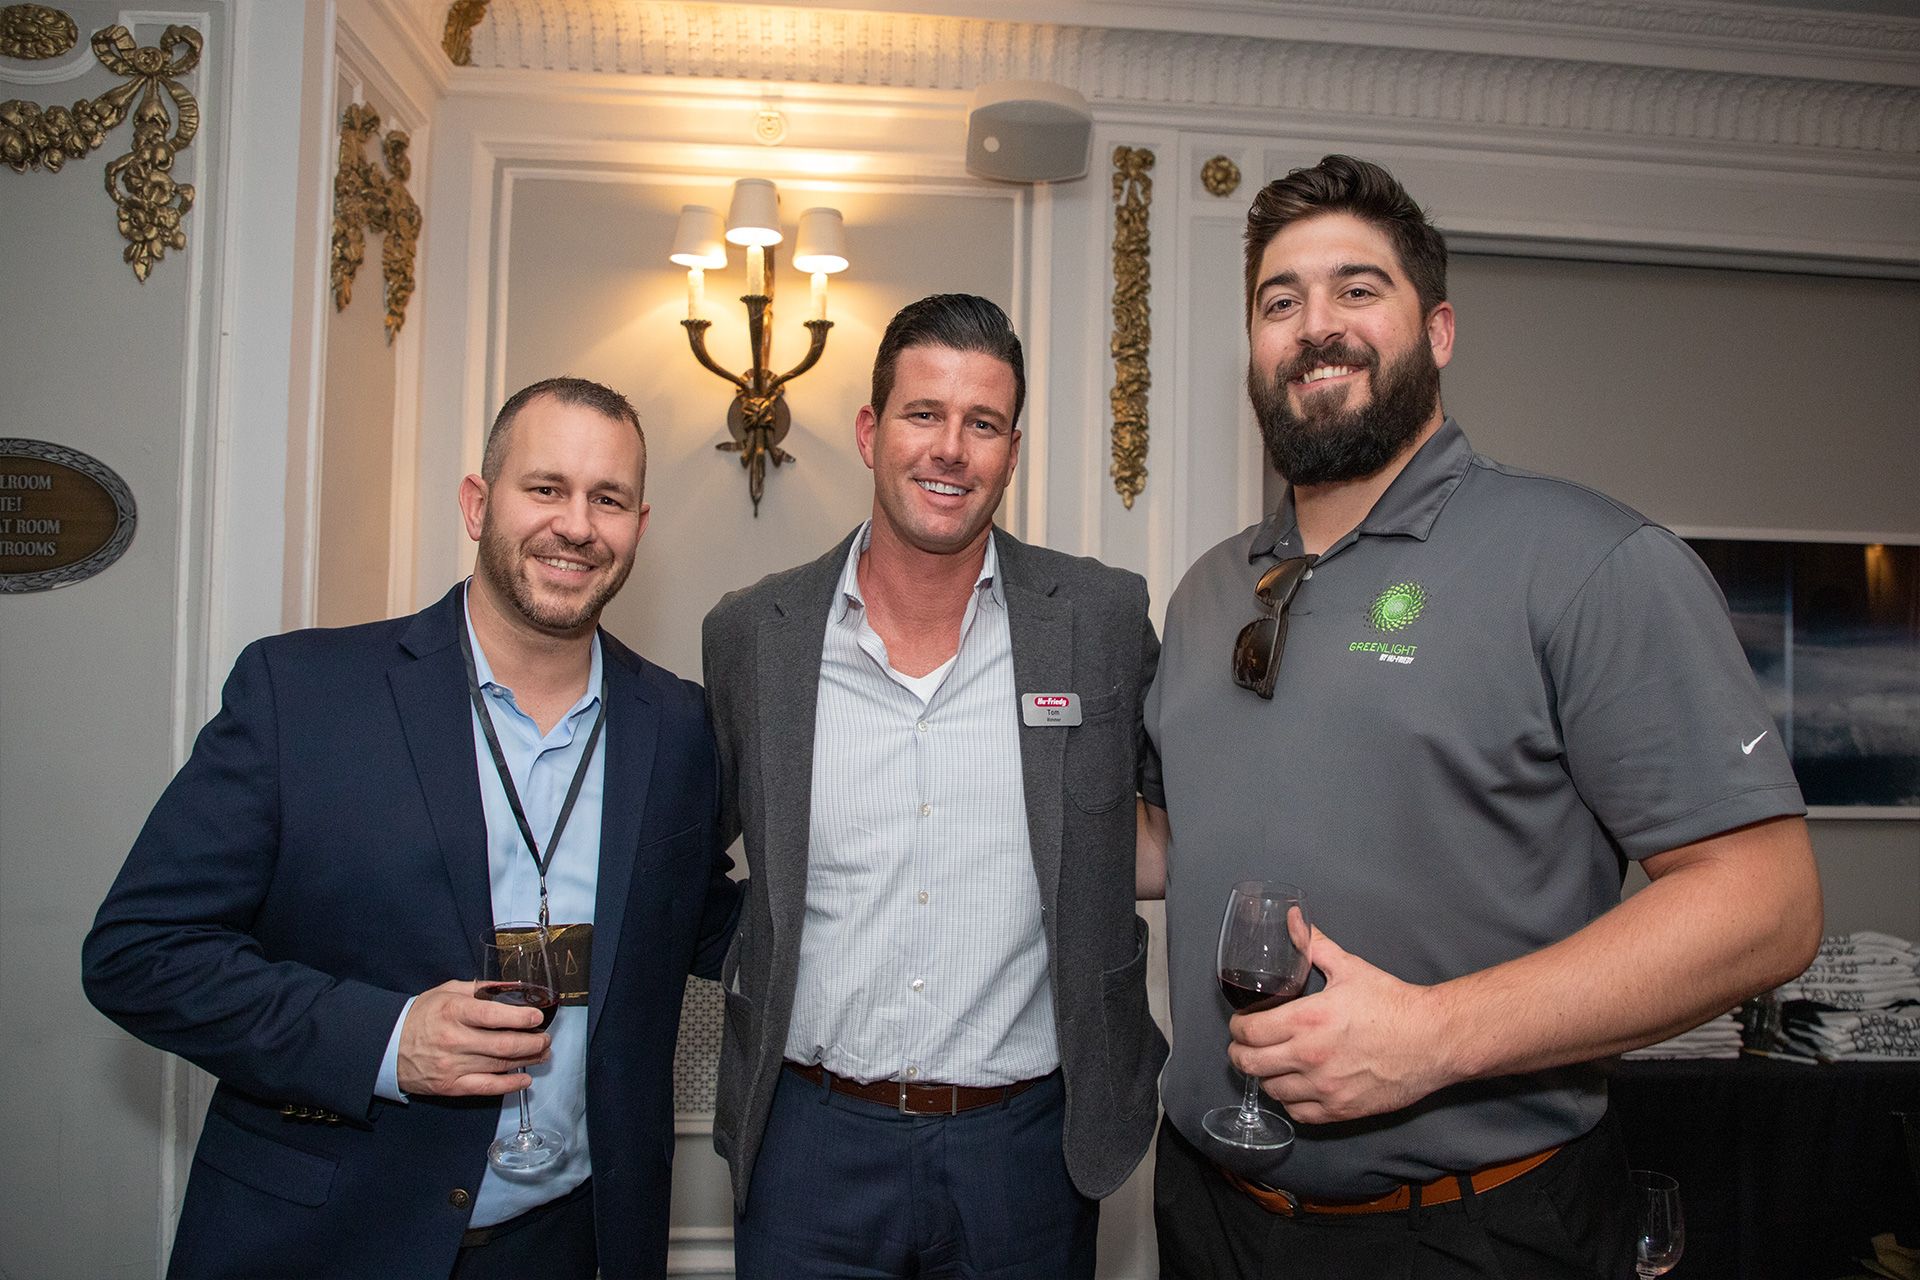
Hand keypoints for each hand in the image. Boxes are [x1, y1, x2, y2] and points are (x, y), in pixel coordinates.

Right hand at [397, 980, 549, 1096]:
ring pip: (500, 1065)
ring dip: (528, 1060)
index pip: (494, 1015)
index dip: (521, 1017)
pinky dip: (509, 1084)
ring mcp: (452, 1065)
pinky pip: (486, 1088)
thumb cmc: (421, 1015)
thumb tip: (515, 988)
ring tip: (542, 1053)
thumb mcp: (448, 991)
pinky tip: (525, 1079)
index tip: (538, 1017)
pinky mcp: (451, 1086)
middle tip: (546, 1038)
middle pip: (503, 1044)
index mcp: (453, 1011)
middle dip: (533, 1042)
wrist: (387, 1045)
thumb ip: (482, 989)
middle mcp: (454, 1039)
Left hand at [1226, 927, 1456, 1123]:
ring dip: (1266, 1077)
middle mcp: (1309, 1057)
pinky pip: (1298, 1113)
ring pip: (1271, 1090)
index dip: (1238, 1028)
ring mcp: (1324, 1087)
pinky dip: (1291, 1101)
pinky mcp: (1340, 1109)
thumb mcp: (1350, 967)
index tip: (1241, 1024)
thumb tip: (1293, 918)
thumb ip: (1314, 944)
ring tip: (1272, 1065)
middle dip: (1240, 1054)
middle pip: (1249, 1064)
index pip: (1248, 1032)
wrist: (1433, 1039)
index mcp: (1306, 1020)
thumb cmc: (1393, 1003)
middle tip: (1245, 1047)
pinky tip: (1296, 1087)